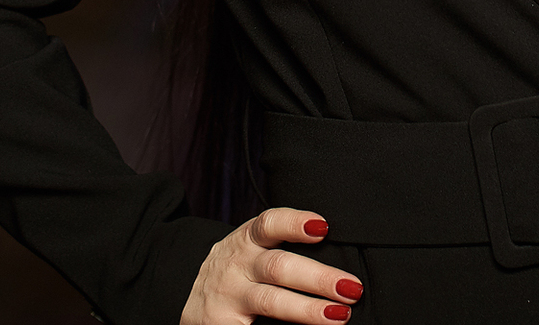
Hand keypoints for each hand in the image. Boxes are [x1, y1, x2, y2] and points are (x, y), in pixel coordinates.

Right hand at [182, 209, 364, 324]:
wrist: (187, 294)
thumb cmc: (239, 270)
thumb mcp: (252, 248)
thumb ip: (283, 247)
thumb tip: (340, 259)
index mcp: (247, 240)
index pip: (268, 224)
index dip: (294, 222)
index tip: (323, 227)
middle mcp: (237, 265)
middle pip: (279, 266)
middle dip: (319, 277)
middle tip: (352, 287)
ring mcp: (230, 296)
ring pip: (270, 301)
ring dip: (308, 309)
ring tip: (339, 315)